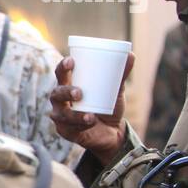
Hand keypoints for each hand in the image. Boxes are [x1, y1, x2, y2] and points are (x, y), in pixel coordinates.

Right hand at [48, 53, 133, 167]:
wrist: (112, 133)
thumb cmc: (107, 106)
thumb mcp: (115, 91)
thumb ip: (120, 75)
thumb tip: (131, 54)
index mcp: (69, 86)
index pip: (60, 74)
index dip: (62, 67)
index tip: (71, 61)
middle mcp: (61, 101)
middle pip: (56, 93)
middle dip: (66, 92)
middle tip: (79, 92)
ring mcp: (61, 117)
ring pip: (61, 114)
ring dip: (74, 115)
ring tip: (90, 115)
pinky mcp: (66, 132)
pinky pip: (69, 129)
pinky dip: (80, 126)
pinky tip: (90, 123)